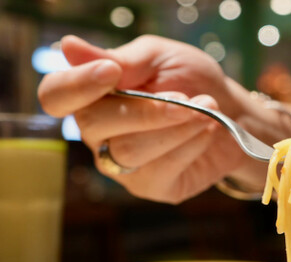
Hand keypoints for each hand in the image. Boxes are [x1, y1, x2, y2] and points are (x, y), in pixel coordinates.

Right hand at [38, 35, 265, 202]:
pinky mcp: (151, 186)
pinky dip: (190, 144)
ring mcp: (120, 165)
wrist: (234, 113)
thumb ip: (120, 59)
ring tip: (206, 109)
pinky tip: (208, 129)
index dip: (76, 86)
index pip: (55, 96)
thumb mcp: (159, 57)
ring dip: (175, 126)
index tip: (112, 73)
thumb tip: (67, 46)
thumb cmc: (191, 80)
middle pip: (93, 125)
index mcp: (90, 96)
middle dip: (147, 109)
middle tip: (187, 97)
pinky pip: (160, 169)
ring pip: (129, 150)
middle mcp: (97, 134)